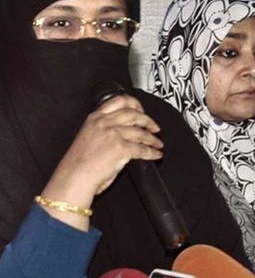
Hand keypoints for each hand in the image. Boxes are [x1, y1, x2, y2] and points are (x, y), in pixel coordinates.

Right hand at [39, 95, 162, 229]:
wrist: (74, 177)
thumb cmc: (78, 162)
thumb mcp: (88, 135)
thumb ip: (104, 128)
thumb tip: (123, 130)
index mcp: (95, 118)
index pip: (119, 101)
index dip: (135, 104)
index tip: (141, 110)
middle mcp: (105, 123)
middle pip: (134, 115)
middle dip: (148, 121)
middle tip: (154, 127)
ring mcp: (114, 135)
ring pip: (141, 133)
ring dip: (152, 139)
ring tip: (157, 143)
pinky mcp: (121, 149)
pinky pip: (142, 149)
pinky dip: (152, 152)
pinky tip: (155, 154)